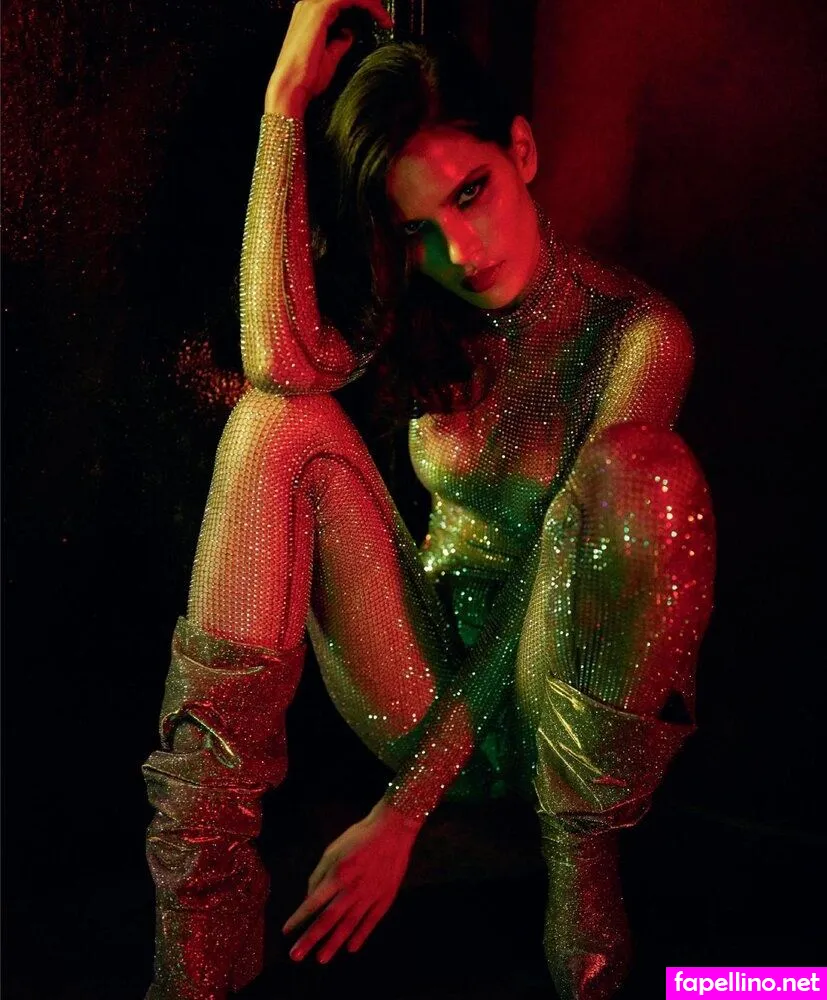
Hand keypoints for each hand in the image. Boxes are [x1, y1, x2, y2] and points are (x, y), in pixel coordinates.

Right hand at [265, 0, 393, 115]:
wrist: (291, 88)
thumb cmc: (306, 78)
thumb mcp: (330, 57)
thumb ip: (339, 43)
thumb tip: (349, 34)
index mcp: (310, 15)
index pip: (341, 1)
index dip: (363, 5)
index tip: (382, 21)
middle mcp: (309, 6)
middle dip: (366, 2)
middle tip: (384, 16)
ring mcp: (312, 6)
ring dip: (368, 1)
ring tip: (383, 16)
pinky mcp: (318, 12)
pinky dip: (367, 3)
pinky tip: (379, 16)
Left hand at [282, 799, 420, 962]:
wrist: (393, 829)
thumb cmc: (359, 836)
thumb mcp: (333, 850)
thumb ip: (319, 874)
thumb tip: (310, 898)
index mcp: (337, 875)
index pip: (313, 903)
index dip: (298, 918)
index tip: (286, 931)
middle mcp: (352, 890)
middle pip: (328, 920)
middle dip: (310, 939)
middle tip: (296, 956)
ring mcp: (370, 896)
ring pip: (349, 926)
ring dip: (333, 944)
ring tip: (320, 959)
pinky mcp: (385, 898)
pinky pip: (371, 922)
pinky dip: (361, 936)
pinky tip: (351, 948)